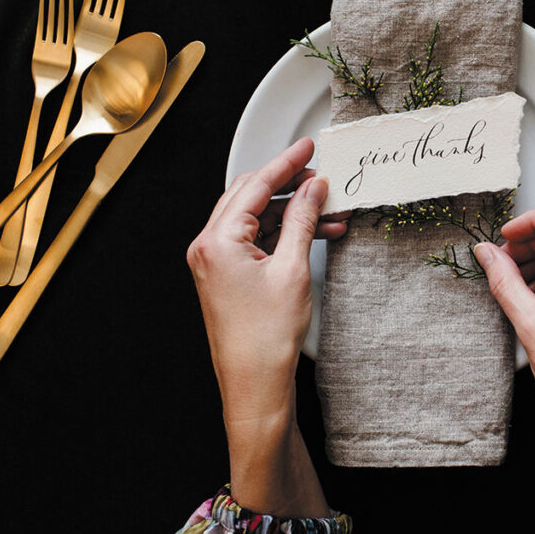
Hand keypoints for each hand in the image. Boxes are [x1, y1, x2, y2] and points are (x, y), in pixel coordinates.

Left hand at [186, 138, 345, 515]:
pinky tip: (312, 233)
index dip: (286, 163)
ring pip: (254, 218)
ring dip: (290, 211)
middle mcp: (207, 247)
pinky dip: (281, 232)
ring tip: (327, 209)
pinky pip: (254, 240)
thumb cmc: (266, 339)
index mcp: (216, 241)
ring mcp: (214, 263)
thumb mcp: (292, 270)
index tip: (308, 146)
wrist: (255, 387)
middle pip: (250, 196)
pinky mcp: (225, 277)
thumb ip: (303, 221)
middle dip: (287, 183)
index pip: (255, 186)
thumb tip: (313, 189)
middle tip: (318, 173)